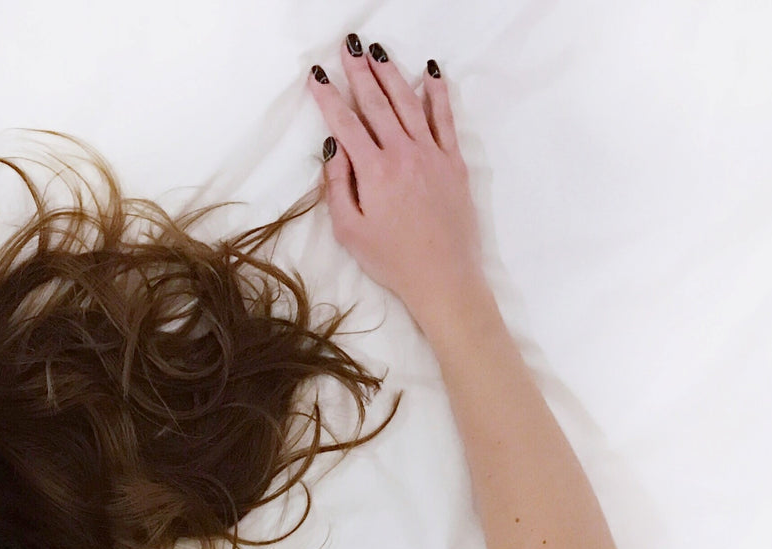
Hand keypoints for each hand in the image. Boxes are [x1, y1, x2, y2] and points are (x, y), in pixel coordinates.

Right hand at [306, 41, 484, 314]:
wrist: (444, 277)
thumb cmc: (392, 260)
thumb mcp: (349, 231)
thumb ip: (337, 187)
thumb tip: (333, 149)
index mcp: (373, 171)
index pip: (345, 124)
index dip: (329, 98)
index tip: (318, 76)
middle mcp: (403, 154)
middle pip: (377, 104)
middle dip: (360, 73)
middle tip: (348, 48)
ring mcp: (432, 154)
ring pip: (408, 104)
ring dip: (392, 75)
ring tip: (379, 52)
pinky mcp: (453, 162)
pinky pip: (445, 119)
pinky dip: (437, 94)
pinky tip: (430, 74)